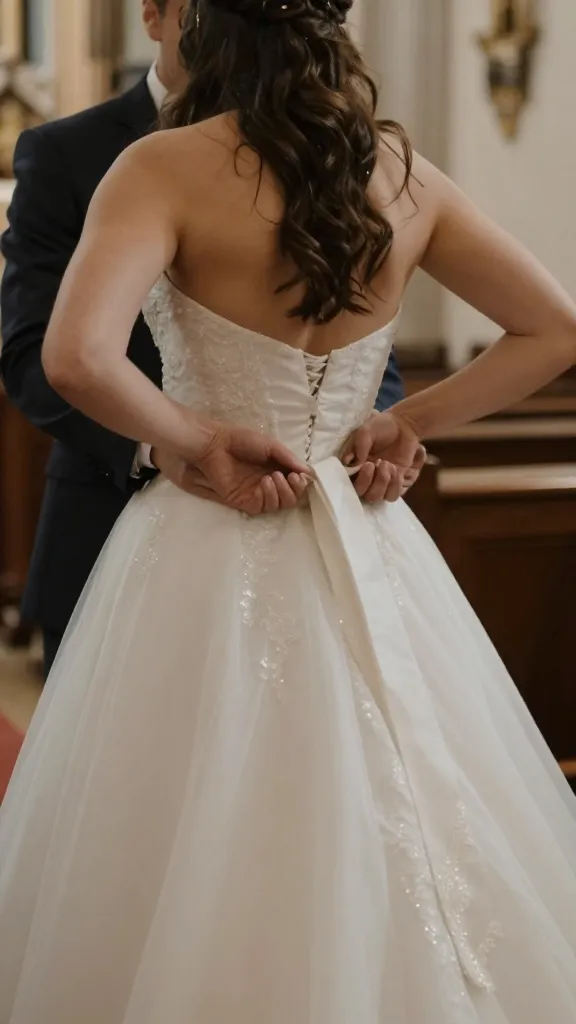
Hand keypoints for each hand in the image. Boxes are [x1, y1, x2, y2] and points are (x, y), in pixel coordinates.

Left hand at [152, 425, 311, 514]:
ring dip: (282, 493)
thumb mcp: (271, 445)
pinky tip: (265, 483)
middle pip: (291, 498)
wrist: (216, 444)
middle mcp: (269, 484)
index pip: (296, 484)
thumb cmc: (241, 440)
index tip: (300, 475)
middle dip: (295, 490)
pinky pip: (264, 507)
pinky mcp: (244, 501)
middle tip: (291, 478)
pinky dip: (269, 497)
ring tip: (274, 477)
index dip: (302, 483)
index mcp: (276, 469)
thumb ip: (289, 459)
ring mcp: (257, 494)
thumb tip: (308, 473)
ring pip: (280, 505)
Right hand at [341, 411, 423, 503]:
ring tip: (389, 465)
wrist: (404, 426)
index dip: (357, 478)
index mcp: (354, 466)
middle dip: (369, 481)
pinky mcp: (395, 483)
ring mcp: (380, 482)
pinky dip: (394, 486)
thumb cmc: (381, 427)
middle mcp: (365, 477)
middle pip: (362, 494)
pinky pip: (392, 496)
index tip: (367, 464)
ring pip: (376, 498)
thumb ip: (358, 446)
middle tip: (378, 463)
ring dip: (382, 484)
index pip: (348, 483)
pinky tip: (396, 470)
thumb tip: (349, 462)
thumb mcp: (366, 431)